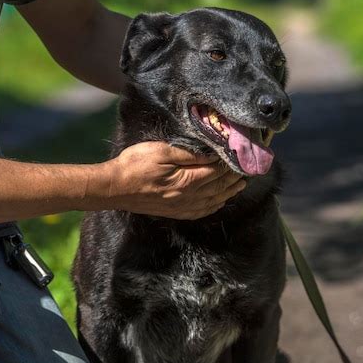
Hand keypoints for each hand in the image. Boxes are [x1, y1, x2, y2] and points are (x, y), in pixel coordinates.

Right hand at [99, 142, 245, 219]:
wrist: (115, 188)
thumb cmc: (134, 165)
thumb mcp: (161, 151)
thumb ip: (188, 154)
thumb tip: (211, 154)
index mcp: (187, 180)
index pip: (216, 172)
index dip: (230, 165)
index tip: (240, 157)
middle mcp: (188, 197)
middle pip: (218, 187)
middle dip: (234, 178)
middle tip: (247, 170)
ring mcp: (182, 207)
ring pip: (213, 201)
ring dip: (229, 192)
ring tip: (240, 185)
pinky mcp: (175, 212)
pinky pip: (202, 212)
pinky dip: (215, 206)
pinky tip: (220, 202)